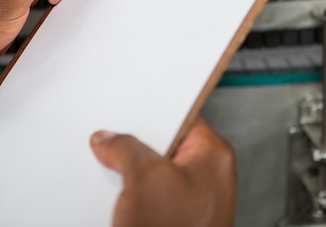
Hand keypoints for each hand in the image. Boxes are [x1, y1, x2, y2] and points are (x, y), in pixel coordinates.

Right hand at [90, 117, 236, 226]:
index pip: (183, 116)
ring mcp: (192, 201)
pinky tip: (117, 198)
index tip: (131, 109)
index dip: (154, 111)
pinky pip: (150, 196)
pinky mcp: (174, 220)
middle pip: (166, 145)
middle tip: (115, 143)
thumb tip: (112, 139)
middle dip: (138, 146)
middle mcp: (207, 177)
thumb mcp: (146, 177)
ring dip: (131, 173)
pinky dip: (132, 194)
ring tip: (114, 174)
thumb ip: (126, 147)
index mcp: (214, 156)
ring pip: (155, 172)